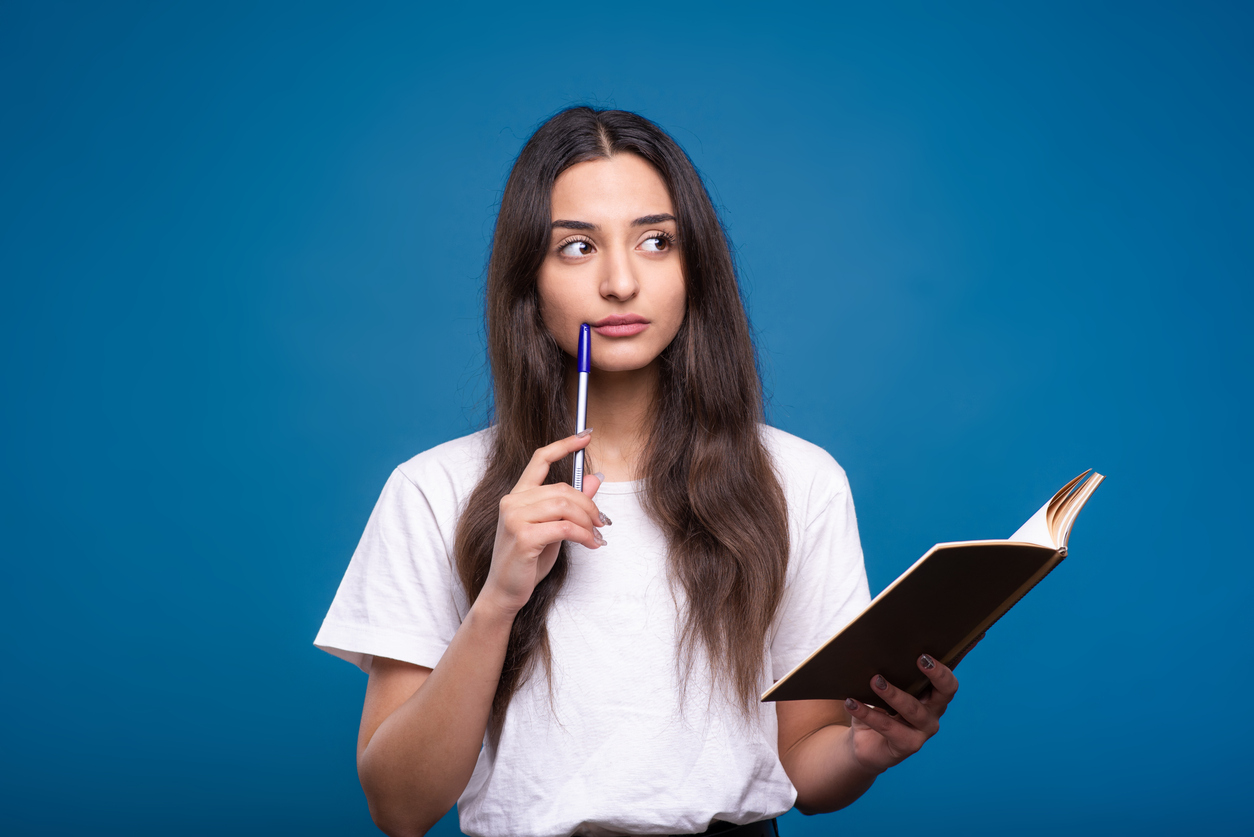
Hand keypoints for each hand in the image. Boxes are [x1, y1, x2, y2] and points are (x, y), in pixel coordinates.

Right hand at [478, 430, 608, 615]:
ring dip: (588, 521)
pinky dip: (584, 535)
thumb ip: (570, 504)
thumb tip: (593, 479)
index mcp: (518, 496)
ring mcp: (515, 518)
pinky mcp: (523, 537)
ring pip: (564, 506)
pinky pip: (565, 528)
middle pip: (561, 489)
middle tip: (603, 522)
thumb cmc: (527, 561)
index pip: (540, 459)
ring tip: (597, 535)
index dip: (564, 445)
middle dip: (588, 505)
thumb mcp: (553, 529)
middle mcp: (512, 502)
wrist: (505, 591)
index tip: (586, 435)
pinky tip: (591, 544)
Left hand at [841, 635, 982, 775]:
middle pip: (945, 692)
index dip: (947, 665)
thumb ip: (888, 671)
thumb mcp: (883, 687)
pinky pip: (888, 727)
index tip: (934, 650)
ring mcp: (923, 731)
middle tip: (920, 658)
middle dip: (936, 674)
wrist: (864, 744)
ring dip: (893, 693)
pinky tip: (852, 702)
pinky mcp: (907, 745)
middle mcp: (933, 712)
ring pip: (912, 708)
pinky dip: (867, 713)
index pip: (948, 678)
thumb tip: (877, 645)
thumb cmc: (877, 708)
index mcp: (933, 694)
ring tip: (875, 680)